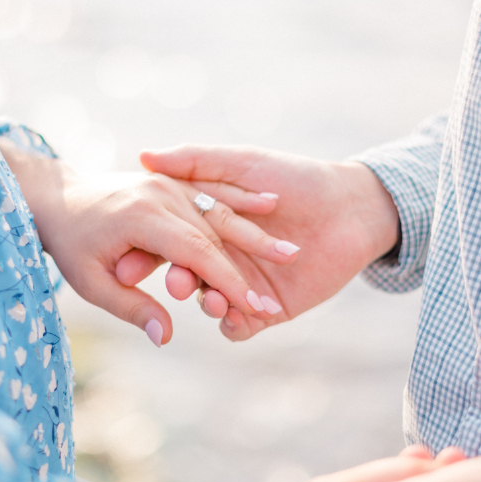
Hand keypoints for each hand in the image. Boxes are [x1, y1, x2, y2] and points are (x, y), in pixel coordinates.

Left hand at [0, 138, 298, 345]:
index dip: (229, 282)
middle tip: (278, 300)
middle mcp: (162, 194)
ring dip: (256, 234)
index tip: (257, 309)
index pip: (198, 254)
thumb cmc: (70, 244)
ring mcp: (170, 182)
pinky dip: (242, 200)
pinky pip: (214, 190)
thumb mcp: (90, 283)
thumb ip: (131, 308)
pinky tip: (272, 206)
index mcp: (143, 217)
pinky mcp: (174, 179)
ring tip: (292, 254)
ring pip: (221, 211)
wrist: (56, 194)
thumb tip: (165, 338)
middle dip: (250, 268)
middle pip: (217, 234)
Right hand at [139, 145, 399, 339]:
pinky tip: (235, 317)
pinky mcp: (267, 308)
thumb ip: (194, 162)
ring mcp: (243, 283)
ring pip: (212, 301)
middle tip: (175, 284)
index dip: (150, 251)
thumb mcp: (241, 163)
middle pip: (187, 274)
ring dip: (209, 302)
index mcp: (207, 225)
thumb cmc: (295, 178)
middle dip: (179, 280)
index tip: (130, 259)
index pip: (169, 242)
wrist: (350, 206)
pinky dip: (234, 324)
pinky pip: (241, 325)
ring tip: (214, 300)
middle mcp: (221, 256)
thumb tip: (143, 156)